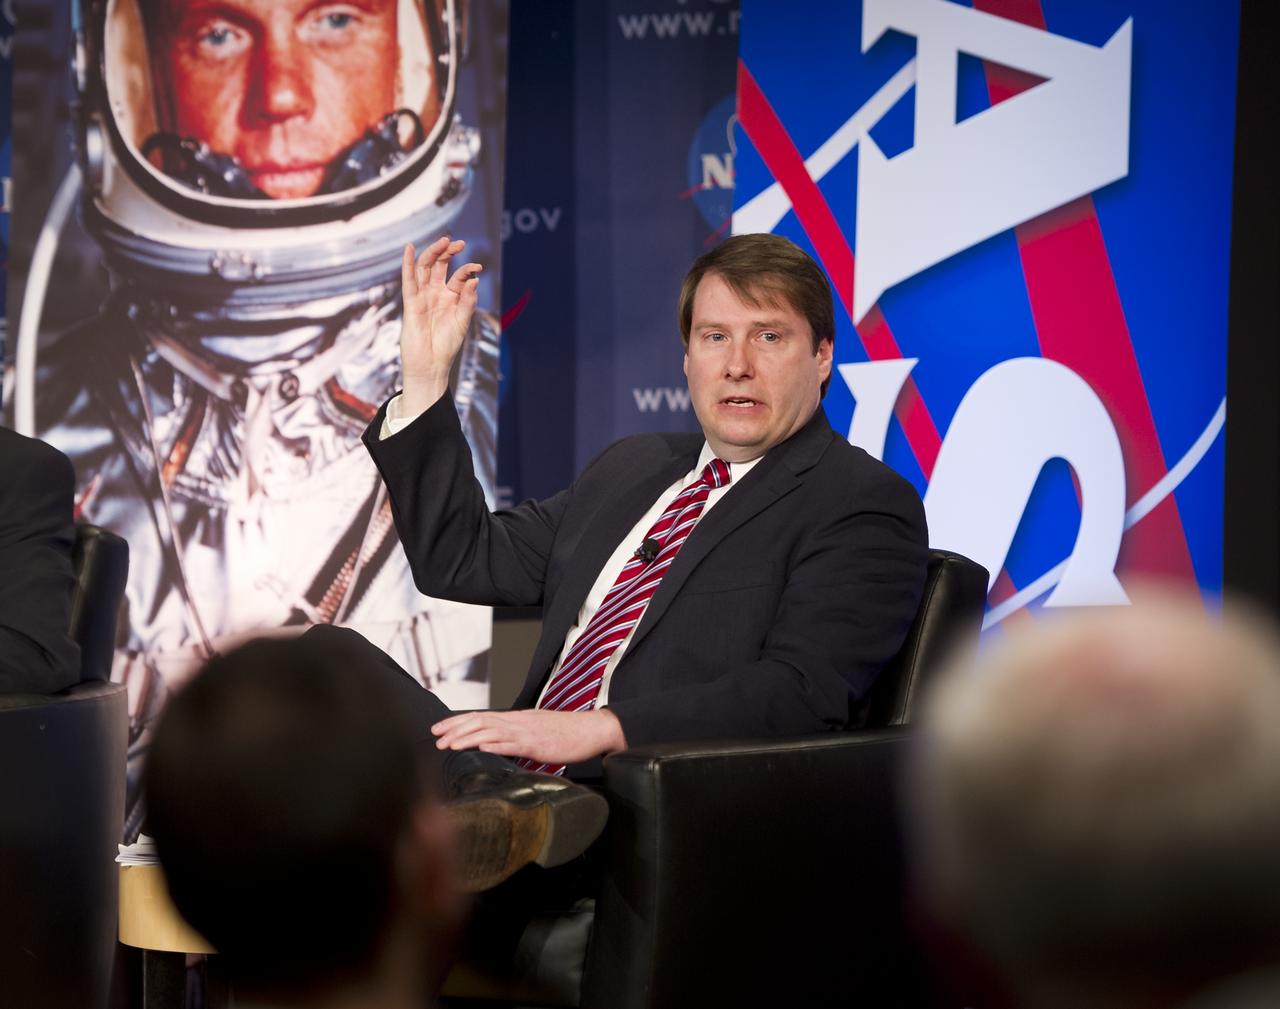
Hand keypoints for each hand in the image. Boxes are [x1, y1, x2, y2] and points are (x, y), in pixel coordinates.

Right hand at [399, 236, 482, 414]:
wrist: (431, 365)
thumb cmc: (447, 346)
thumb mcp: (462, 322)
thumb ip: (468, 301)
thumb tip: (474, 280)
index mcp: (450, 298)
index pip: (459, 277)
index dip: (468, 270)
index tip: (477, 267)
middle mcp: (436, 294)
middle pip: (439, 266)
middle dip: (449, 253)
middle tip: (459, 243)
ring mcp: (423, 297)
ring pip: (425, 268)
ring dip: (433, 253)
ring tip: (444, 241)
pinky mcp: (411, 303)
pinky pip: (409, 281)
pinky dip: (408, 264)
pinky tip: (410, 248)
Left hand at [431, 708, 627, 765]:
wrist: (592, 730)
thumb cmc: (568, 733)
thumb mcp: (537, 733)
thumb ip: (517, 737)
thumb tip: (498, 744)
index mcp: (517, 719)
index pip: (480, 717)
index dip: (457, 722)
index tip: (439, 729)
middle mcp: (518, 721)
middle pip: (480, 721)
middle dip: (455, 729)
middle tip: (436, 738)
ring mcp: (527, 731)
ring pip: (491, 730)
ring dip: (467, 737)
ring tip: (449, 744)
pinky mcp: (538, 744)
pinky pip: (512, 743)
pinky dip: (494, 744)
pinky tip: (480, 747)